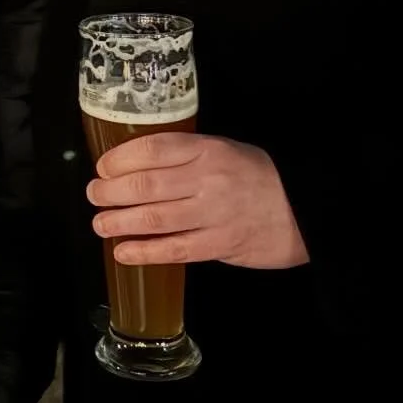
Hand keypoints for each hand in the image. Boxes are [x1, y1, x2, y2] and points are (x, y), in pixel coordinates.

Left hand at [87, 134, 308, 269]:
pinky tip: (123, 252)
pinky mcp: (219, 245)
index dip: (120, 159)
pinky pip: (173, 249)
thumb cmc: (262, 178)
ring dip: (118, 222)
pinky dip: (143, 252)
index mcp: (208, 149)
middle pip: (145, 185)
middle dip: (109, 191)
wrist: (308, 211)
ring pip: (153, 218)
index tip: (103, 166)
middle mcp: (207, 179)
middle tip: (94, 195)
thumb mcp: (227, 151)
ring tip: (100, 224)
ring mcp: (213, 214)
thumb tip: (138, 167)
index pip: (152, 149)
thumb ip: (188, 156)